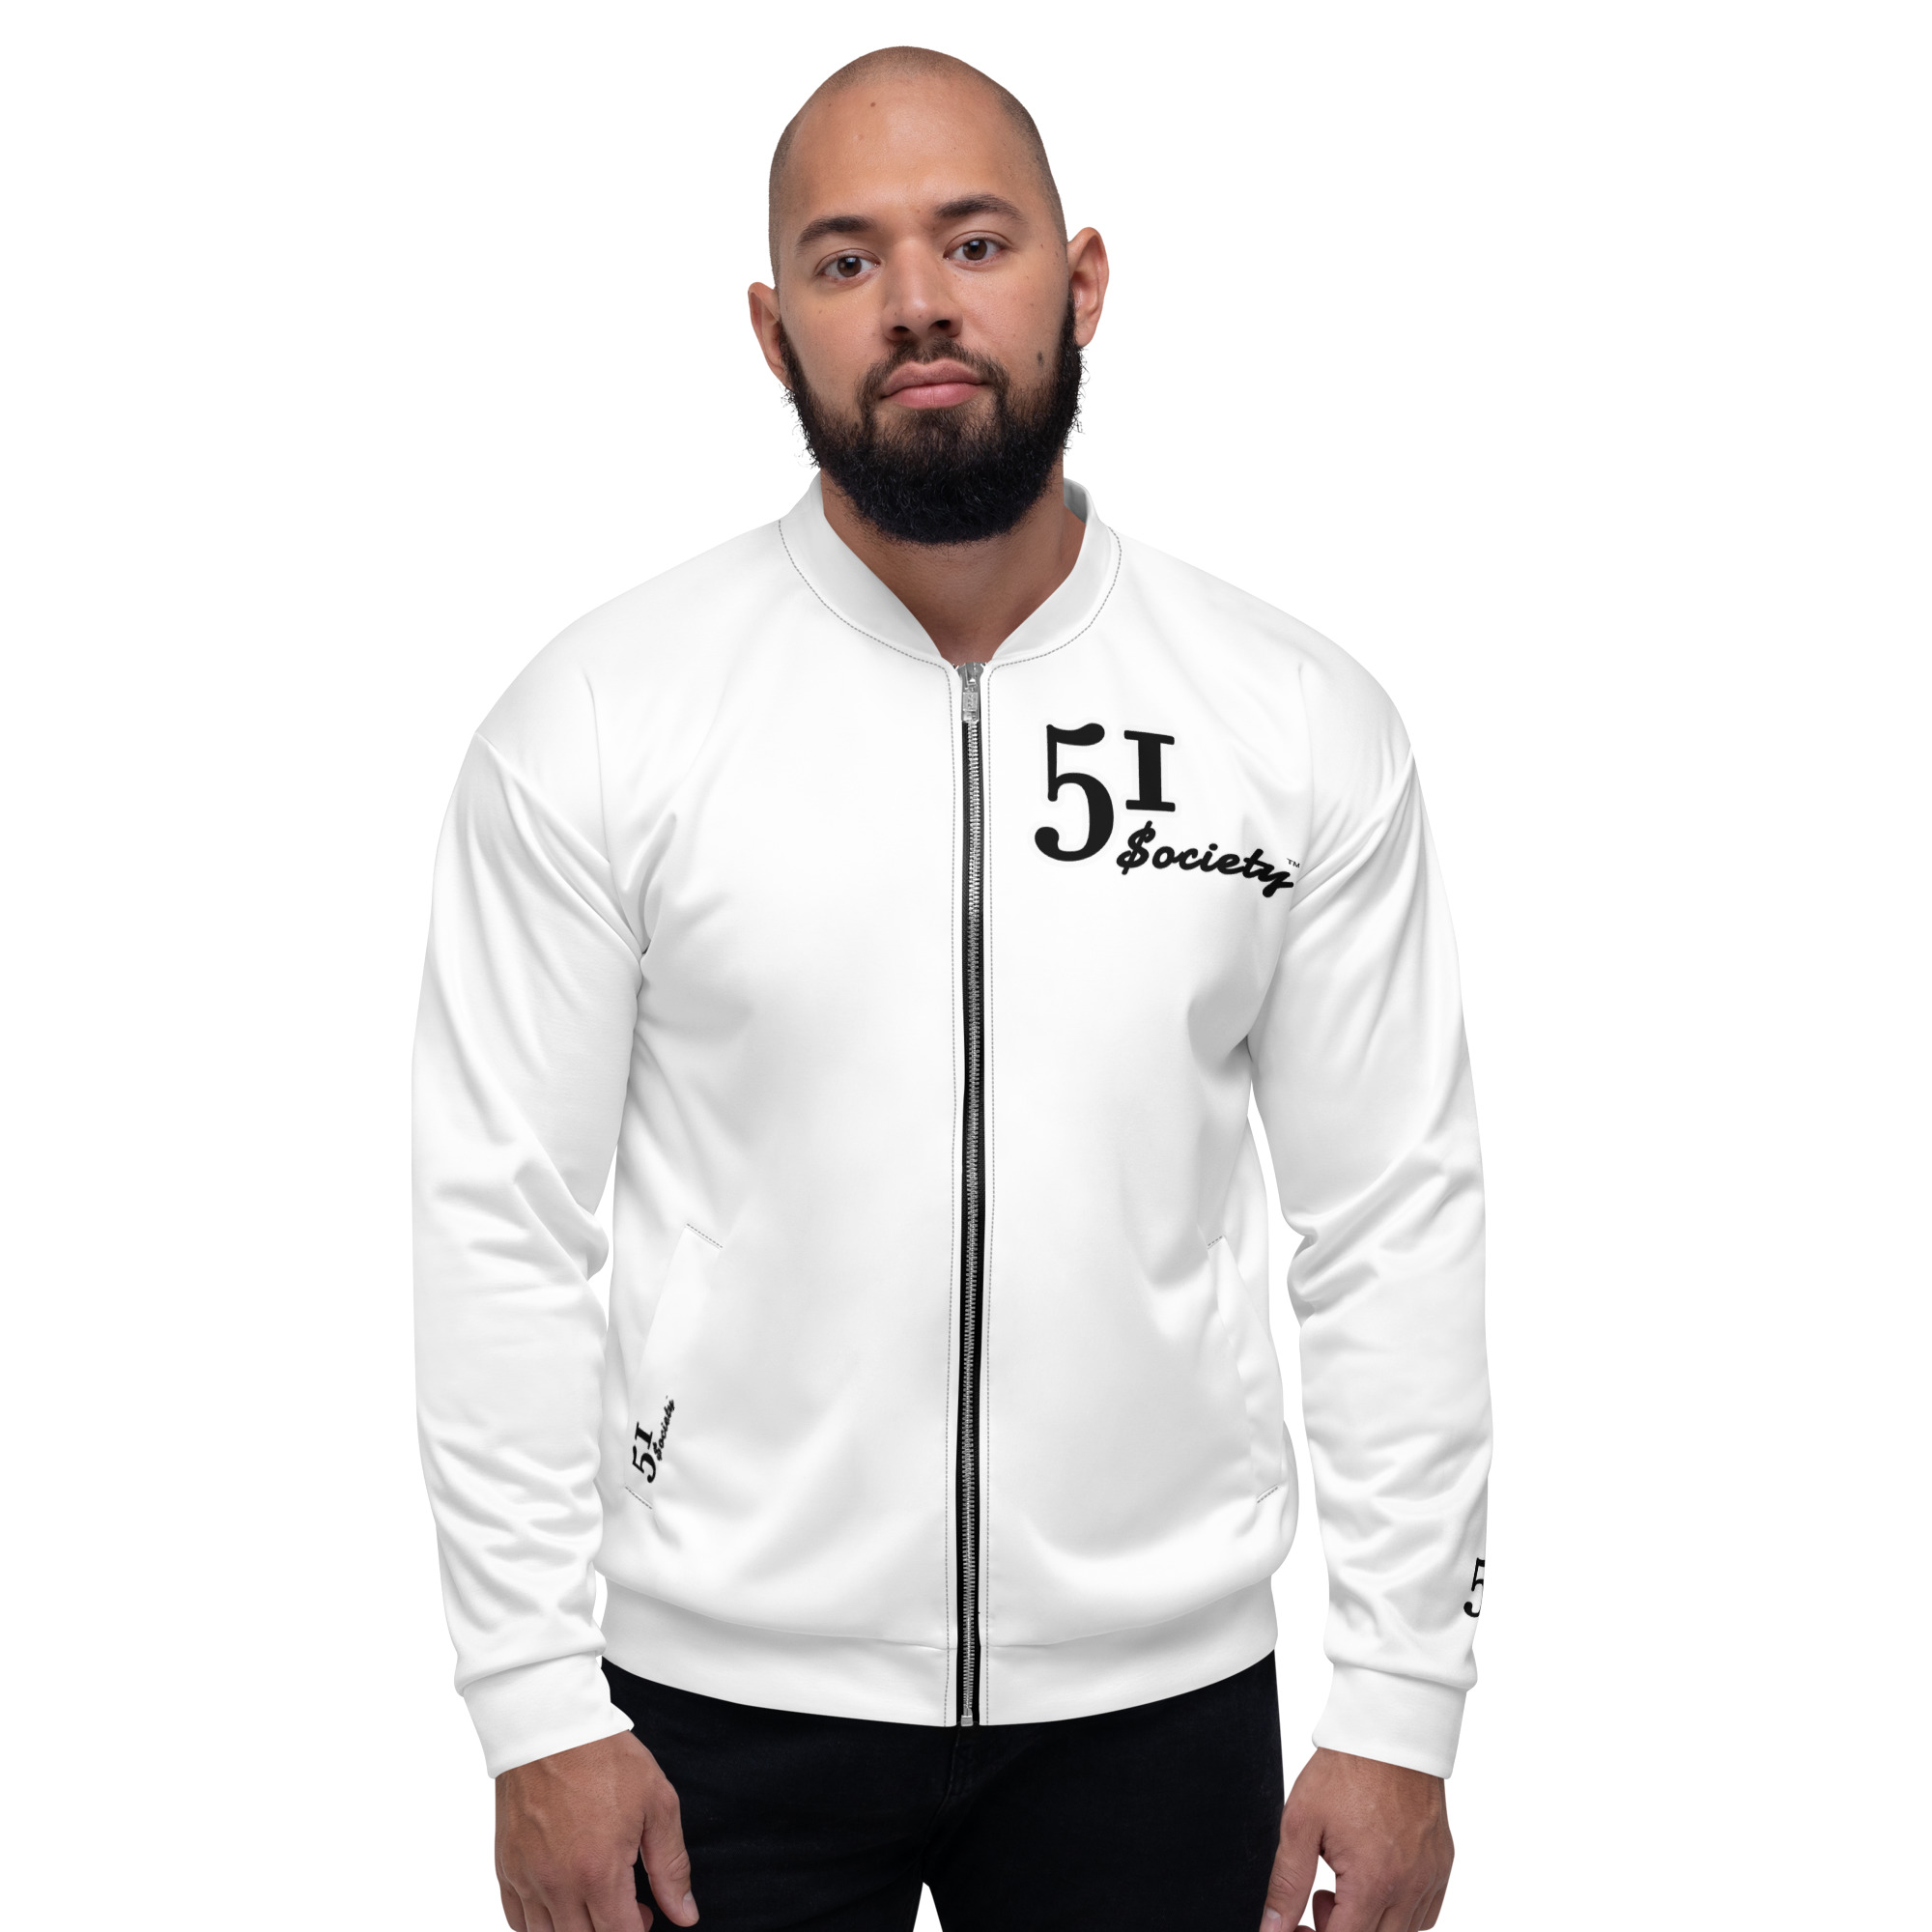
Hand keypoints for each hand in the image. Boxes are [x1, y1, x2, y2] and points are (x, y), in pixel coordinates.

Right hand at [494, 1730, 698, 1930]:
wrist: (550, 1725)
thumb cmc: (604, 1757)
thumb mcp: (657, 1804)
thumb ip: (671, 1865)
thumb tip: (684, 1913)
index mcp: (598, 1871)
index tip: (647, 1914)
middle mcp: (557, 1884)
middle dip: (609, 1931)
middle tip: (625, 1907)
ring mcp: (526, 1879)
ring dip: (575, 1930)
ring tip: (595, 1902)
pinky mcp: (505, 1868)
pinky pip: (516, 1921)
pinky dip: (540, 1924)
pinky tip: (562, 1901)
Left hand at [1260, 1747, 1452, 1931]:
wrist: (1388, 1732)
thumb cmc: (1346, 1770)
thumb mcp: (1301, 1824)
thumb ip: (1286, 1884)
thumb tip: (1273, 1929)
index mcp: (1372, 1881)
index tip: (1300, 1922)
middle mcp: (1409, 1887)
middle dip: (1340, 1929)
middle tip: (1320, 1895)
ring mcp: (1431, 1877)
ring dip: (1370, 1923)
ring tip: (1347, 1883)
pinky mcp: (1442, 1866)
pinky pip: (1426, 1914)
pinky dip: (1401, 1912)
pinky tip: (1377, 1883)